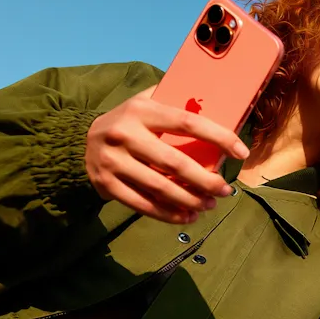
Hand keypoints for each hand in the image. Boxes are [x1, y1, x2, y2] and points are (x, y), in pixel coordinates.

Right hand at [85, 87, 249, 223]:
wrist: (78, 140)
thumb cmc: (127, 121)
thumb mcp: (144, 102)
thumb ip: (173, 101)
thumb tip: (217, 104)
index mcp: (141, 110)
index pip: (187, 123)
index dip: (219, 137)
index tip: (241, 152)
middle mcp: (125, 134)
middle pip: (175, 163)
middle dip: (206, 180)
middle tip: (225, 190)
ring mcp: (113, 161)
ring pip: (160, 188)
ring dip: (190, 201)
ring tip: (210, 205)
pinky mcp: (106, 184)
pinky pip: (143, 204)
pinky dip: (168, 214)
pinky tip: (187, 217)